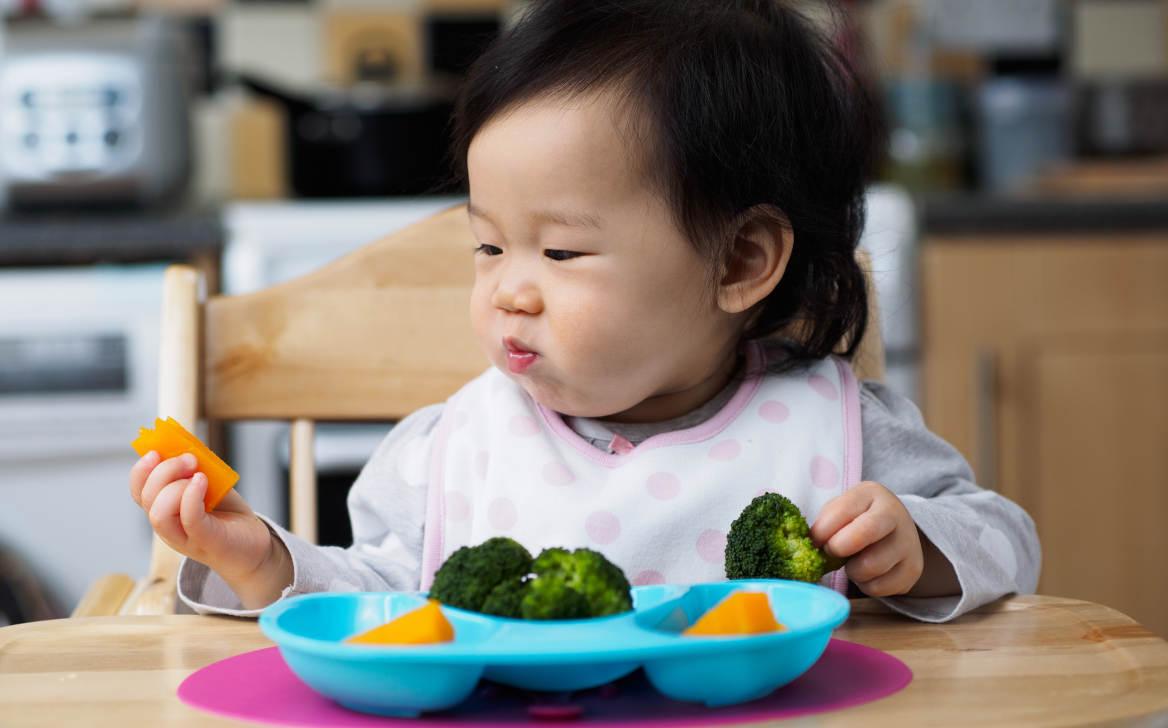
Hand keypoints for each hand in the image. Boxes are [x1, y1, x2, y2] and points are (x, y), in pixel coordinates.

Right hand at [129, 451, 273, 582]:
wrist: (253, 546)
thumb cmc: (229, 516)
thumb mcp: (211, 487)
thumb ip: (196, 471)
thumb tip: (186, 447)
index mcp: (165, 510)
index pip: (139, 492)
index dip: (141, 471)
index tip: (155, 452)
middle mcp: (169, 526)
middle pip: (146, 498)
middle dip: (163, 471)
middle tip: (189, 459)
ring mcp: (185, 537)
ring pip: (159, 513)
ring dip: (174, 485)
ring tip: (199, 474)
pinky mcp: (206, 541)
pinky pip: (190, 519)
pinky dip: (191, 496)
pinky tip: (202, 481)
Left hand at [810, 481, 922, 596]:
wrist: (895, 532)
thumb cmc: (856, 520)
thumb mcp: (840, 511)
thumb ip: (825, 523)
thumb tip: (809, 546)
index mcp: (872, 494)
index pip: (842, 510)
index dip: (823, 531)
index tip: (815, 540)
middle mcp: (896, 515)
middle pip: (865, 533)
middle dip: (838, 547)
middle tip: (833, 552)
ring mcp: (908, 543)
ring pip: (870, 567)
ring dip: (852, 570)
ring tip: (853, 561)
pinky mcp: (912, 570)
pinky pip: (878, 587)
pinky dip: (865, 585)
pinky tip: (867, 573)